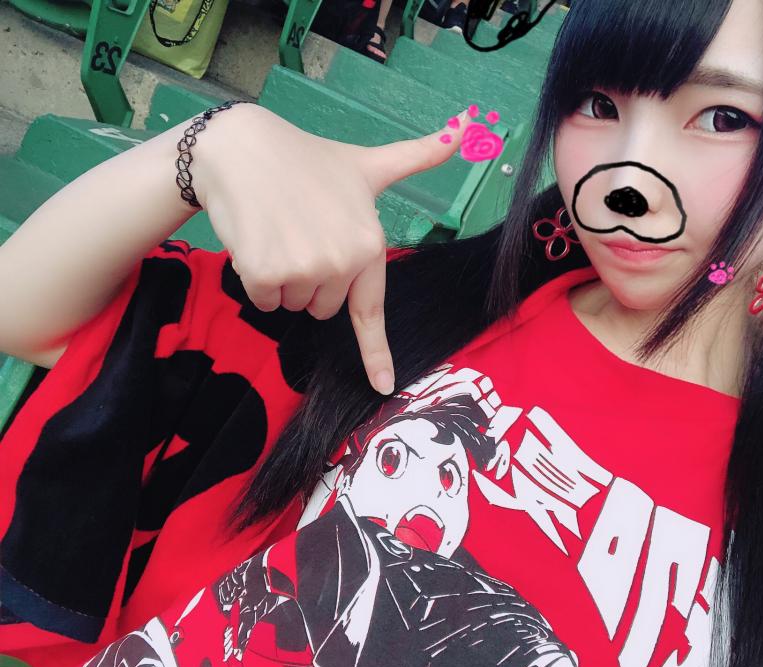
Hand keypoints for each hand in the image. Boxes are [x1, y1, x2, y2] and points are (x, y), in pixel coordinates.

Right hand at [189, 103, 472, 394]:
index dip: (376, 354)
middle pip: (321, 305)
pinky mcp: (266, 274)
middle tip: (299, 231)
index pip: (371, 311)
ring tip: (278, 229)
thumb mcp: (366, 164)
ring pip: (292, 304)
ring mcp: (304, 271)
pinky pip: (264, 299)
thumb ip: (415, 157)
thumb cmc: (306, 159)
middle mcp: (342, 262)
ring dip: (282, 277)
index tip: (384, 386)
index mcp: (369, 245)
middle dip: (309, 278)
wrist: (241, 148)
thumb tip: (465, 128)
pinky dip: (255, 276)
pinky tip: (256, 237)